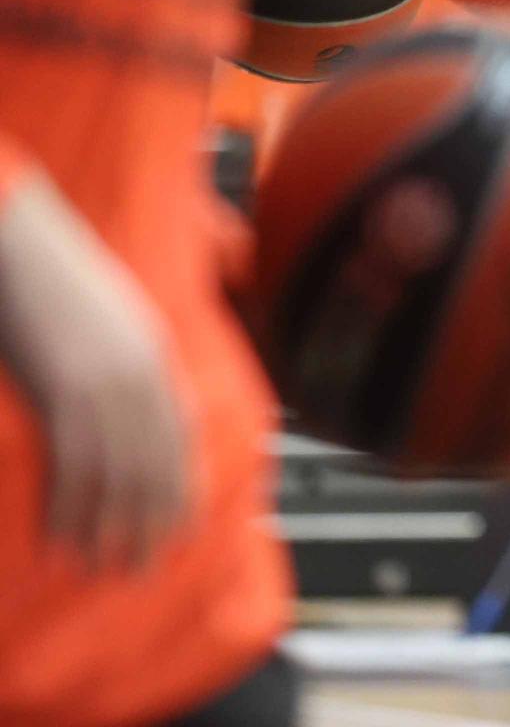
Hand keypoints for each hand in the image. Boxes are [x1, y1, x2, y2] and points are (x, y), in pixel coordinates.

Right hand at [0, 175, 195, 570]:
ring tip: (103, 567)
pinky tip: (62, 541)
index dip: (181, 486)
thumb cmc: (59, 283)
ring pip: (116, 475)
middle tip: (141, 568)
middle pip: (153, 463)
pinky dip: (68, 509)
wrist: (22, 249)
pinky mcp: (65, 394)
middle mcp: (141, 374)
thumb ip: (134, 365)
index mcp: (154, 355)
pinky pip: (72, 466)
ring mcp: (105, 385)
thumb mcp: (115, 322)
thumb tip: (147, 411)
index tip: (181, 528)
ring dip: (109, 528)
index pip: (179, 436)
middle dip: (150, 521)